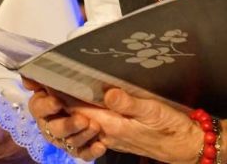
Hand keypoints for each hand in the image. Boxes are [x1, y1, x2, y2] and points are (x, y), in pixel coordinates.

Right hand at [24, 78, 104, 159]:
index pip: (38, 107)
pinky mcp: (79, 149)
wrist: (102, 107)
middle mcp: (51, 124)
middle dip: (68, 125)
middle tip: (83, 120)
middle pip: (54, 129)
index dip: (46, 106)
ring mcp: (64, 139)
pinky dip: (91, 151)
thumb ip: (43, 79)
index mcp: (43, 105)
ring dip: (82, 136)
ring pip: (69, 142)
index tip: (58, 102)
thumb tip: (27, 81)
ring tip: (96, 127)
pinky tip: (100, 146)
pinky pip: (83, 154)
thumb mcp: (63, 79)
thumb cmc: (76, 89)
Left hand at [26, 78, 202, 163]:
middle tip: (38, 78)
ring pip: (83, 118)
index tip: (41, 79)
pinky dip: (84, 111)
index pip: (78, 108)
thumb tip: (109, 93)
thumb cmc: (174, 129)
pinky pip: (95, 122)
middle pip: (76, 114)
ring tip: (51, 84)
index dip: (59, 94)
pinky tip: (81, 100)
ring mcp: (112, 134)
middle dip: (56, 98)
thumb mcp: (155, 112)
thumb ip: (130, 103)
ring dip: (68, 104)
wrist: (188, 148)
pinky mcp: (120, 133)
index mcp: (112, 124)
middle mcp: (108, 131)